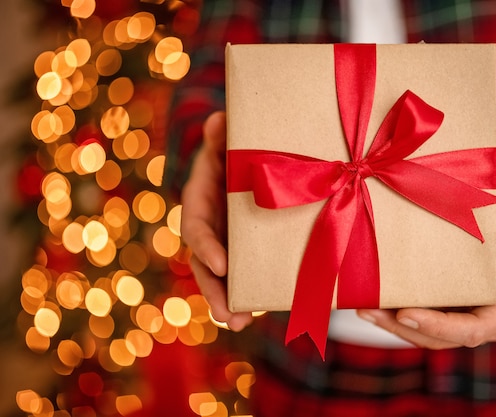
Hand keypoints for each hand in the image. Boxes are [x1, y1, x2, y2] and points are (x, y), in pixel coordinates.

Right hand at [180, 111, 253, 331]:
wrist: (246, 163)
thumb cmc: (233, 152)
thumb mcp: (225, 143)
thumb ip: (221, 137)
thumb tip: (219, 120)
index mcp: (202, 203)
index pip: (197, 229)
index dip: (206, 247)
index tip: (221, 265)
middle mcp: (211, 229)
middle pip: (207, 266)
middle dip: (215, 292)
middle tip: (229, 316)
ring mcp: (227, 245)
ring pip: (224, 279)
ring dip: (231, 302)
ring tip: (242, 322)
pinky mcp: (247, 253)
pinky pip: (247, 276)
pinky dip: (254, 293)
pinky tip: (266, 309)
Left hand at [356, 208, 495, 348]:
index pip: (472, 330)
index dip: (439, 327)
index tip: (406, 314)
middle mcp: (483, 324)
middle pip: (440, 339)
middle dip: (403, 328)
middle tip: (371, 311)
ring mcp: (460, 322)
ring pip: (424, 336)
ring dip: (391, 325)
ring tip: (364, 309)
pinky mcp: (443, 315)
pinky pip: (417, 324)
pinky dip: (393, 316)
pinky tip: (369, 304)